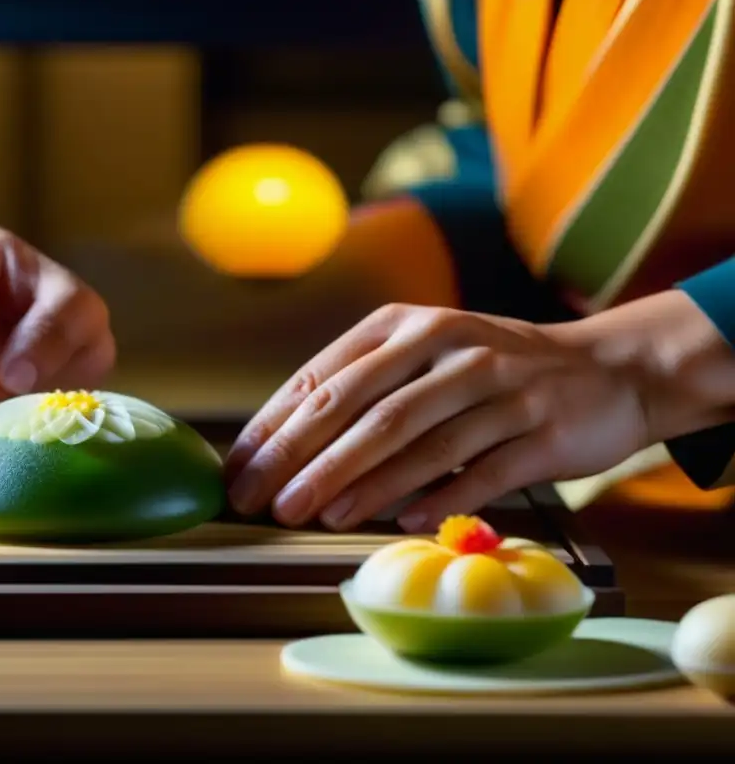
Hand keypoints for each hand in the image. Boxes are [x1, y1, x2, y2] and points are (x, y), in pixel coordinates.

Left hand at [224, 303, 653, 532]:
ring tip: (317, 513)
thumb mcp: (423, 355)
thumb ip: (363, 390)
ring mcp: (500, 386)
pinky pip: (483, 470)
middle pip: (365, 408)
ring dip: (363, 482)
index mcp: (405, 326)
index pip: (324, 377)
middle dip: (306, 459)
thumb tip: (284, 452)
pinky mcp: (542, 430)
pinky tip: (404, 522)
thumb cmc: (490, 371)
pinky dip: (442, 496)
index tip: (240, 470)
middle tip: (265, 502)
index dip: (276, 427)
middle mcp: (449, 347)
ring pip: (419, 440)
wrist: (606, 368)